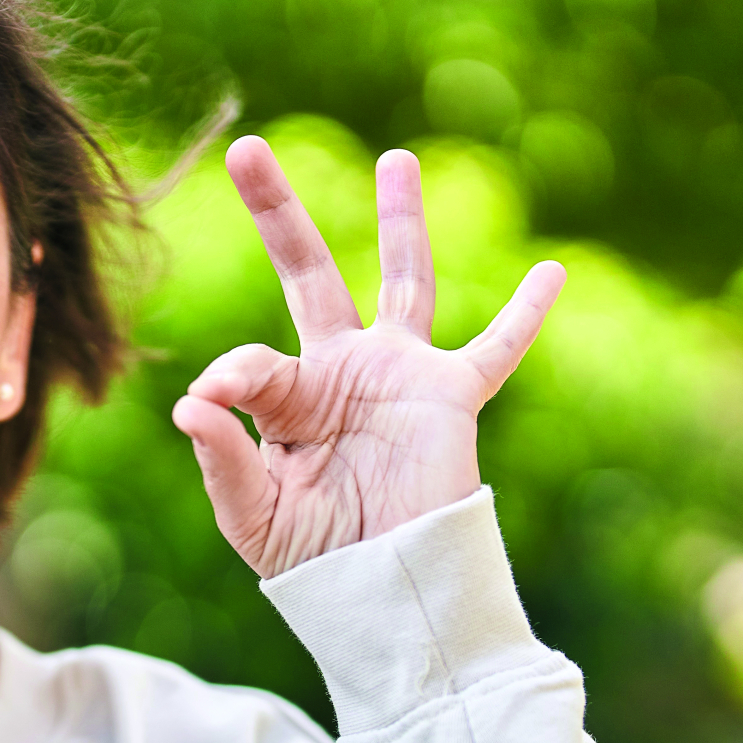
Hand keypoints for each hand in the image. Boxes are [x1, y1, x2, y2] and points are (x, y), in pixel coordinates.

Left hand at [173, 137, 564, 577]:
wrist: (382, 594)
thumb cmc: (312, 561)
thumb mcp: (253, 516)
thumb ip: (222, 458)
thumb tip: (190, 398)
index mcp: (284, 400)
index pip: (251, 363)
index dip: (232, 375)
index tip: (212, 398)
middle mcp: (340, 373)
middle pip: (307, 274)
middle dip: (279, 212)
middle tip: (248, 149)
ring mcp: (398, 378)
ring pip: (402, 282)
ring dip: (400, 222)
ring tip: (396, 159)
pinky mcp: (450, 400)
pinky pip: (497, 350)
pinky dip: (526, 315)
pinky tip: (552, 272)